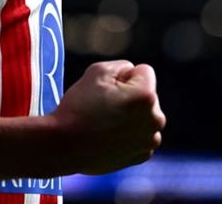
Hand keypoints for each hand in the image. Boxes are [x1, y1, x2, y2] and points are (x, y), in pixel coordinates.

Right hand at [49, 60, 165, 174]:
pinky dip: (129, 134)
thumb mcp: (97, 71)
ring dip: (131, 116)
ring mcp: (150, 140)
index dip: (123, 75)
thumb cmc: (80, 106)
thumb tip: (133, 75)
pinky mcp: (142, 155)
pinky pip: (140, 135)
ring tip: (106, 122)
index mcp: (147, 96)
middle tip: (104, 107)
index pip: (143, 72)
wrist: (65, 146)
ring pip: (144, 116)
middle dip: (131, 96)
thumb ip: (122, 66)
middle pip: (146, 95)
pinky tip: (109, 136)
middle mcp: (156, 119)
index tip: (107, 89)